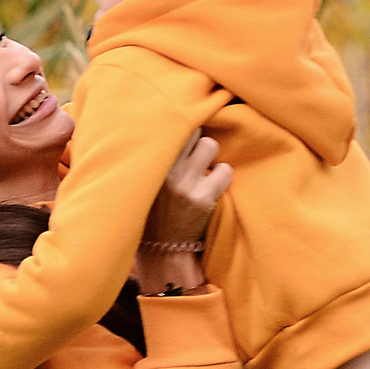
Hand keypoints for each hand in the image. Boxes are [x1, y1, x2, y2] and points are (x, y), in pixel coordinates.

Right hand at [143, 130, 231, 249]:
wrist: (163, 249)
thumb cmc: (153, 209)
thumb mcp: (144, 182)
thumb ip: (154, 157)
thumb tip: (168, 125)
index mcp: (149, 165)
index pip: (169, 128)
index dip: (180, 120)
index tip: (185, 119)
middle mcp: (166, 171)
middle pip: (191, 130)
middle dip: (195, 137)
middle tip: (194, 149)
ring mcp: (186, 184)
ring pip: (210, 145)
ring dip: (210, 154)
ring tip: (203, 167)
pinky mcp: (204, 198)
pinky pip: (225, 170)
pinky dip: (222, 174)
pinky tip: (213, 183)